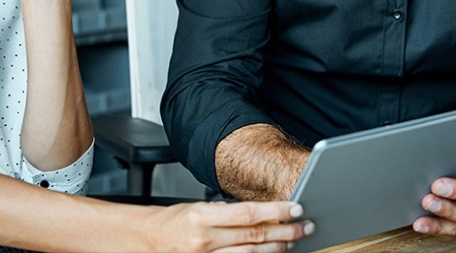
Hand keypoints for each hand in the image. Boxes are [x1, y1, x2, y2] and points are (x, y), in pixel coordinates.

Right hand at [143, 200, 312, 251]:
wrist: (149, 240)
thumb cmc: (175, 221)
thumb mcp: (201, 207)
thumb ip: (229, 212)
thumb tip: (263, 212)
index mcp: (203, 217)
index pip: (249, 213)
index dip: (276, 211)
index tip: (296, 208)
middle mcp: (205, 240)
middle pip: (255, 236)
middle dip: (285, 231)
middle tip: (305, 226)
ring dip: (277, 248)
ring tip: (294, 241)